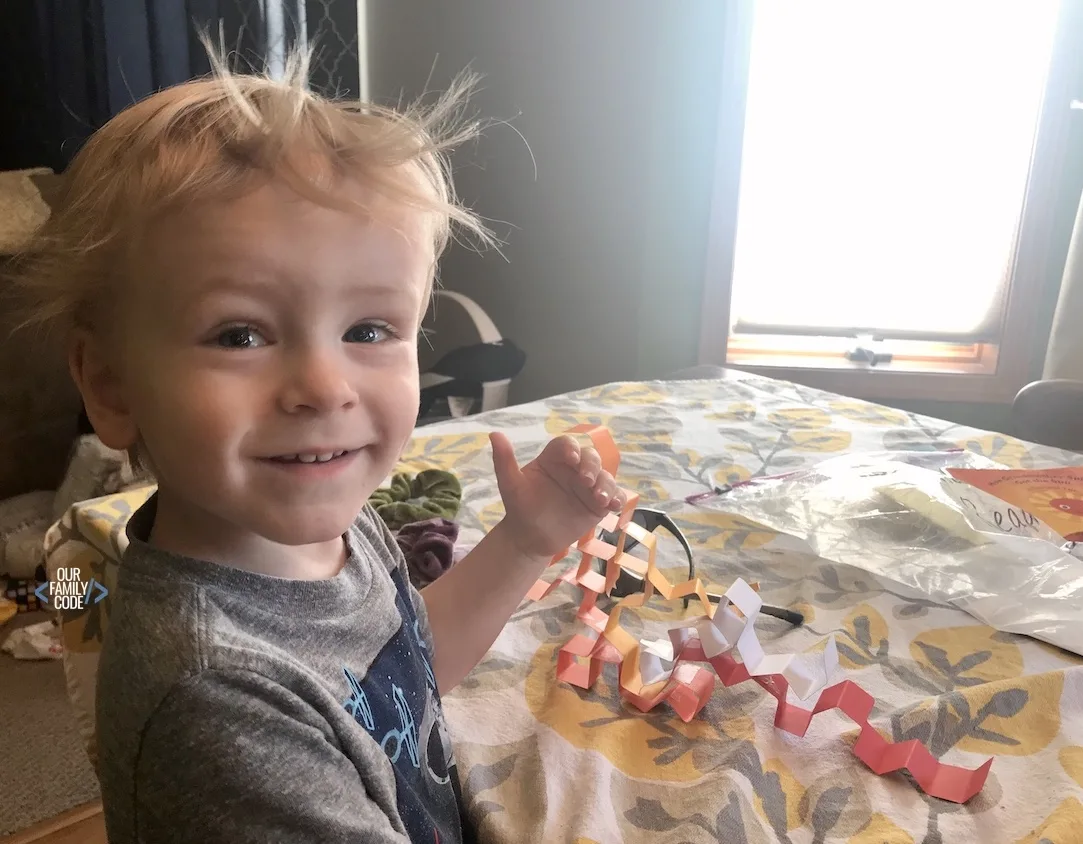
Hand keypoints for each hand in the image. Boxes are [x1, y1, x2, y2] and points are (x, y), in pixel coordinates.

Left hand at [489, 431, 624, 560]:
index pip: (567, 445)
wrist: (530, 538)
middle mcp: (574, 469)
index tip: (572, 460)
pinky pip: (614, 496)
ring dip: (606, 484)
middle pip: (590, 457)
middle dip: (592, 466)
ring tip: (601, 499)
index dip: (572, 448)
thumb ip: (504, 460)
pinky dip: (618, 498)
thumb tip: (494, 434)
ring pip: (605, 476)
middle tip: (586, 482)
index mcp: (554, 459)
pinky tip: (615, 506)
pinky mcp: (598, 504)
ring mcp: (588, 486)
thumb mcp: (510, 484)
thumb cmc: (520, 507)